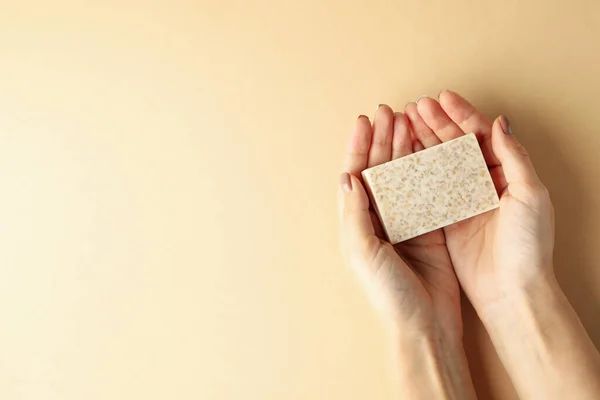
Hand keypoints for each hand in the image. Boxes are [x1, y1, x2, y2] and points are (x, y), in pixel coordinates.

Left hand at [338, 105, 461, 338]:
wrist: (425, 324)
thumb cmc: (389, 294)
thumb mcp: (363, 253)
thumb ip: (355, 215)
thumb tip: (347, 177)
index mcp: (357, 223)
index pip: (355, 175)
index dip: (359, 147)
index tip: (366, 121)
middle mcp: (379, 219)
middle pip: (379, 169)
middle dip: (383, 139)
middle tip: (391, 112)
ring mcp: (406, 221)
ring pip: (404, 175)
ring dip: (405, 148)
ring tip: (409, 122)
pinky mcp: (431, 227)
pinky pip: (429, 190)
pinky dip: (429, 169)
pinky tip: (432, 150)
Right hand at [410, 91, 554, 315]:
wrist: (511, 289)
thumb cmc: (528, 245)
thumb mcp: (530, 195)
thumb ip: (514, 157)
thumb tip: (500, 121)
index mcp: (506, 173)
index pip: (481, 135)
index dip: (462, 114)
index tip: (442, 98)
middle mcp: (483, 183)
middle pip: (456, 144)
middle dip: (436, 123)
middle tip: (416, 106)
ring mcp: (462, 199)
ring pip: (439, 162)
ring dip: (423, 141)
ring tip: (406, 121)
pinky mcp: (446, 218)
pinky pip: (429, 188)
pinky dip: (416, 170)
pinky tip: (403, 156)